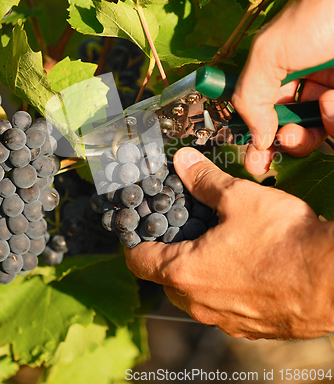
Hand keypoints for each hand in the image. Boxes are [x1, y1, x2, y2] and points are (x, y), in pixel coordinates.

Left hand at [125, 148, 333, 339]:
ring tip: (216, 241)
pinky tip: (244, 263)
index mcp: (185, 272)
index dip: (133, 240)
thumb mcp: (238, 198)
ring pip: (196, 293)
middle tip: (182, 226)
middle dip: (169, 251)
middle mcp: (199, 303)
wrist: (332, 280)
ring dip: (197, 269)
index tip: (138, 226)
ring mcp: (225, 319)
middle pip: (166, 277)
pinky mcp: (250, 327)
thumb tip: (183, 161)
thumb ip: (204, 180)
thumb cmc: (283, 240)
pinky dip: (222, 284)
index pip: (138, 261)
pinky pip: (223, 305)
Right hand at [232, 0, 333, 174]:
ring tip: (318, 111)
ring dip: (310, 132)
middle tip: (276, 148)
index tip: (254, 158)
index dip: (256, 133)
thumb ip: (250, 94)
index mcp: (278, 66)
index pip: (261, 106)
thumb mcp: (270, 51)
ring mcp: (331, 89)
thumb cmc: (322, 14)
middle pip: (289, 124)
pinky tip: (332, 103)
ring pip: (318, 130)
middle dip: (282, 140)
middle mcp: (306, 79)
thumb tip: (255, 135)